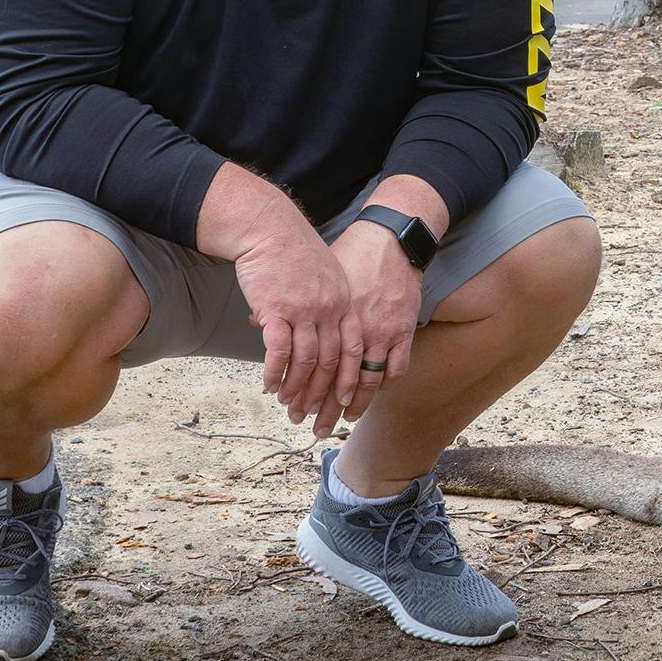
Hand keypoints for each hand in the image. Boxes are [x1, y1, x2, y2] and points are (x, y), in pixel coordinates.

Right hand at [231, 211, 361, 429]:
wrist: (269, 228)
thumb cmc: (293, 251)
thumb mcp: (325, 275)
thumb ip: (327, 304)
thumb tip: (321, 330)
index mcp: (343, 303)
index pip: (351, 349)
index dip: (347, 378)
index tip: (342, 400)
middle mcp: (328, 309)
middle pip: (329, 362)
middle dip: (320, 394)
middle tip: (309, 415)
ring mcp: (304, 310)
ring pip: (305, 362)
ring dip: (295, 388)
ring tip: (285, 403)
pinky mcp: (277, 310)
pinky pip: (279, 351)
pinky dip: (274, 372)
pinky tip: (267, 385)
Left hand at [308, 218, 421, 433]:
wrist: (387, 237)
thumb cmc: (349, 253)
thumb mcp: (312, 277)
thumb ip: (288, 304)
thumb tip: (258, 322)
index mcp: (327, 317)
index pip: (310, 363)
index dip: (299, 387)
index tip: (287, 403)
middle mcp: (353, 328)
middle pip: (334, 378)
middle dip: (320, 405)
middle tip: (308, 424)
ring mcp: (381, 330)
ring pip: (364, 380)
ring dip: (352, 404)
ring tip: (341, 420)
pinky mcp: (402, 328)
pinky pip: (395, 366)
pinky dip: (384, 383)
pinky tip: (373, 394)